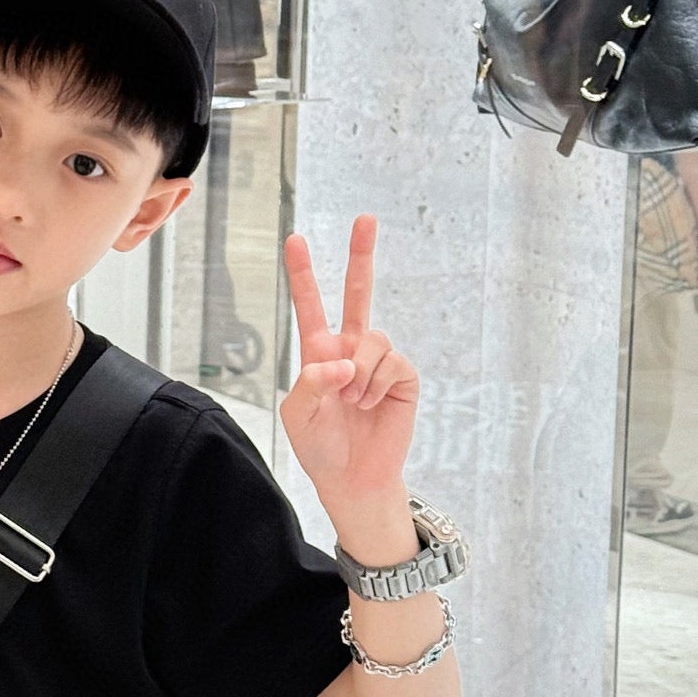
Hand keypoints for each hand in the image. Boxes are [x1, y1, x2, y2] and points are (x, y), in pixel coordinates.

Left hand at [279, 216, 418, 500]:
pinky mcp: (402, 377)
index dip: (304, 274)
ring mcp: (378, 362)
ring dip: (359, 374)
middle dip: (361, 255)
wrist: (352, 478)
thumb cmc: (320, 447)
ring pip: (373, 339)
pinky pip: (391, 362)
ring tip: (352, 404)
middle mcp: (351, 350)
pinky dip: (376, 385)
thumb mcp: (299, 415)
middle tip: (365, 218)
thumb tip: (344, 362)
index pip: (311, 306)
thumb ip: (312, 383)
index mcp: (319, 354)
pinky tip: (370, 405)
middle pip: (358, 294)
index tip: (295, 240)